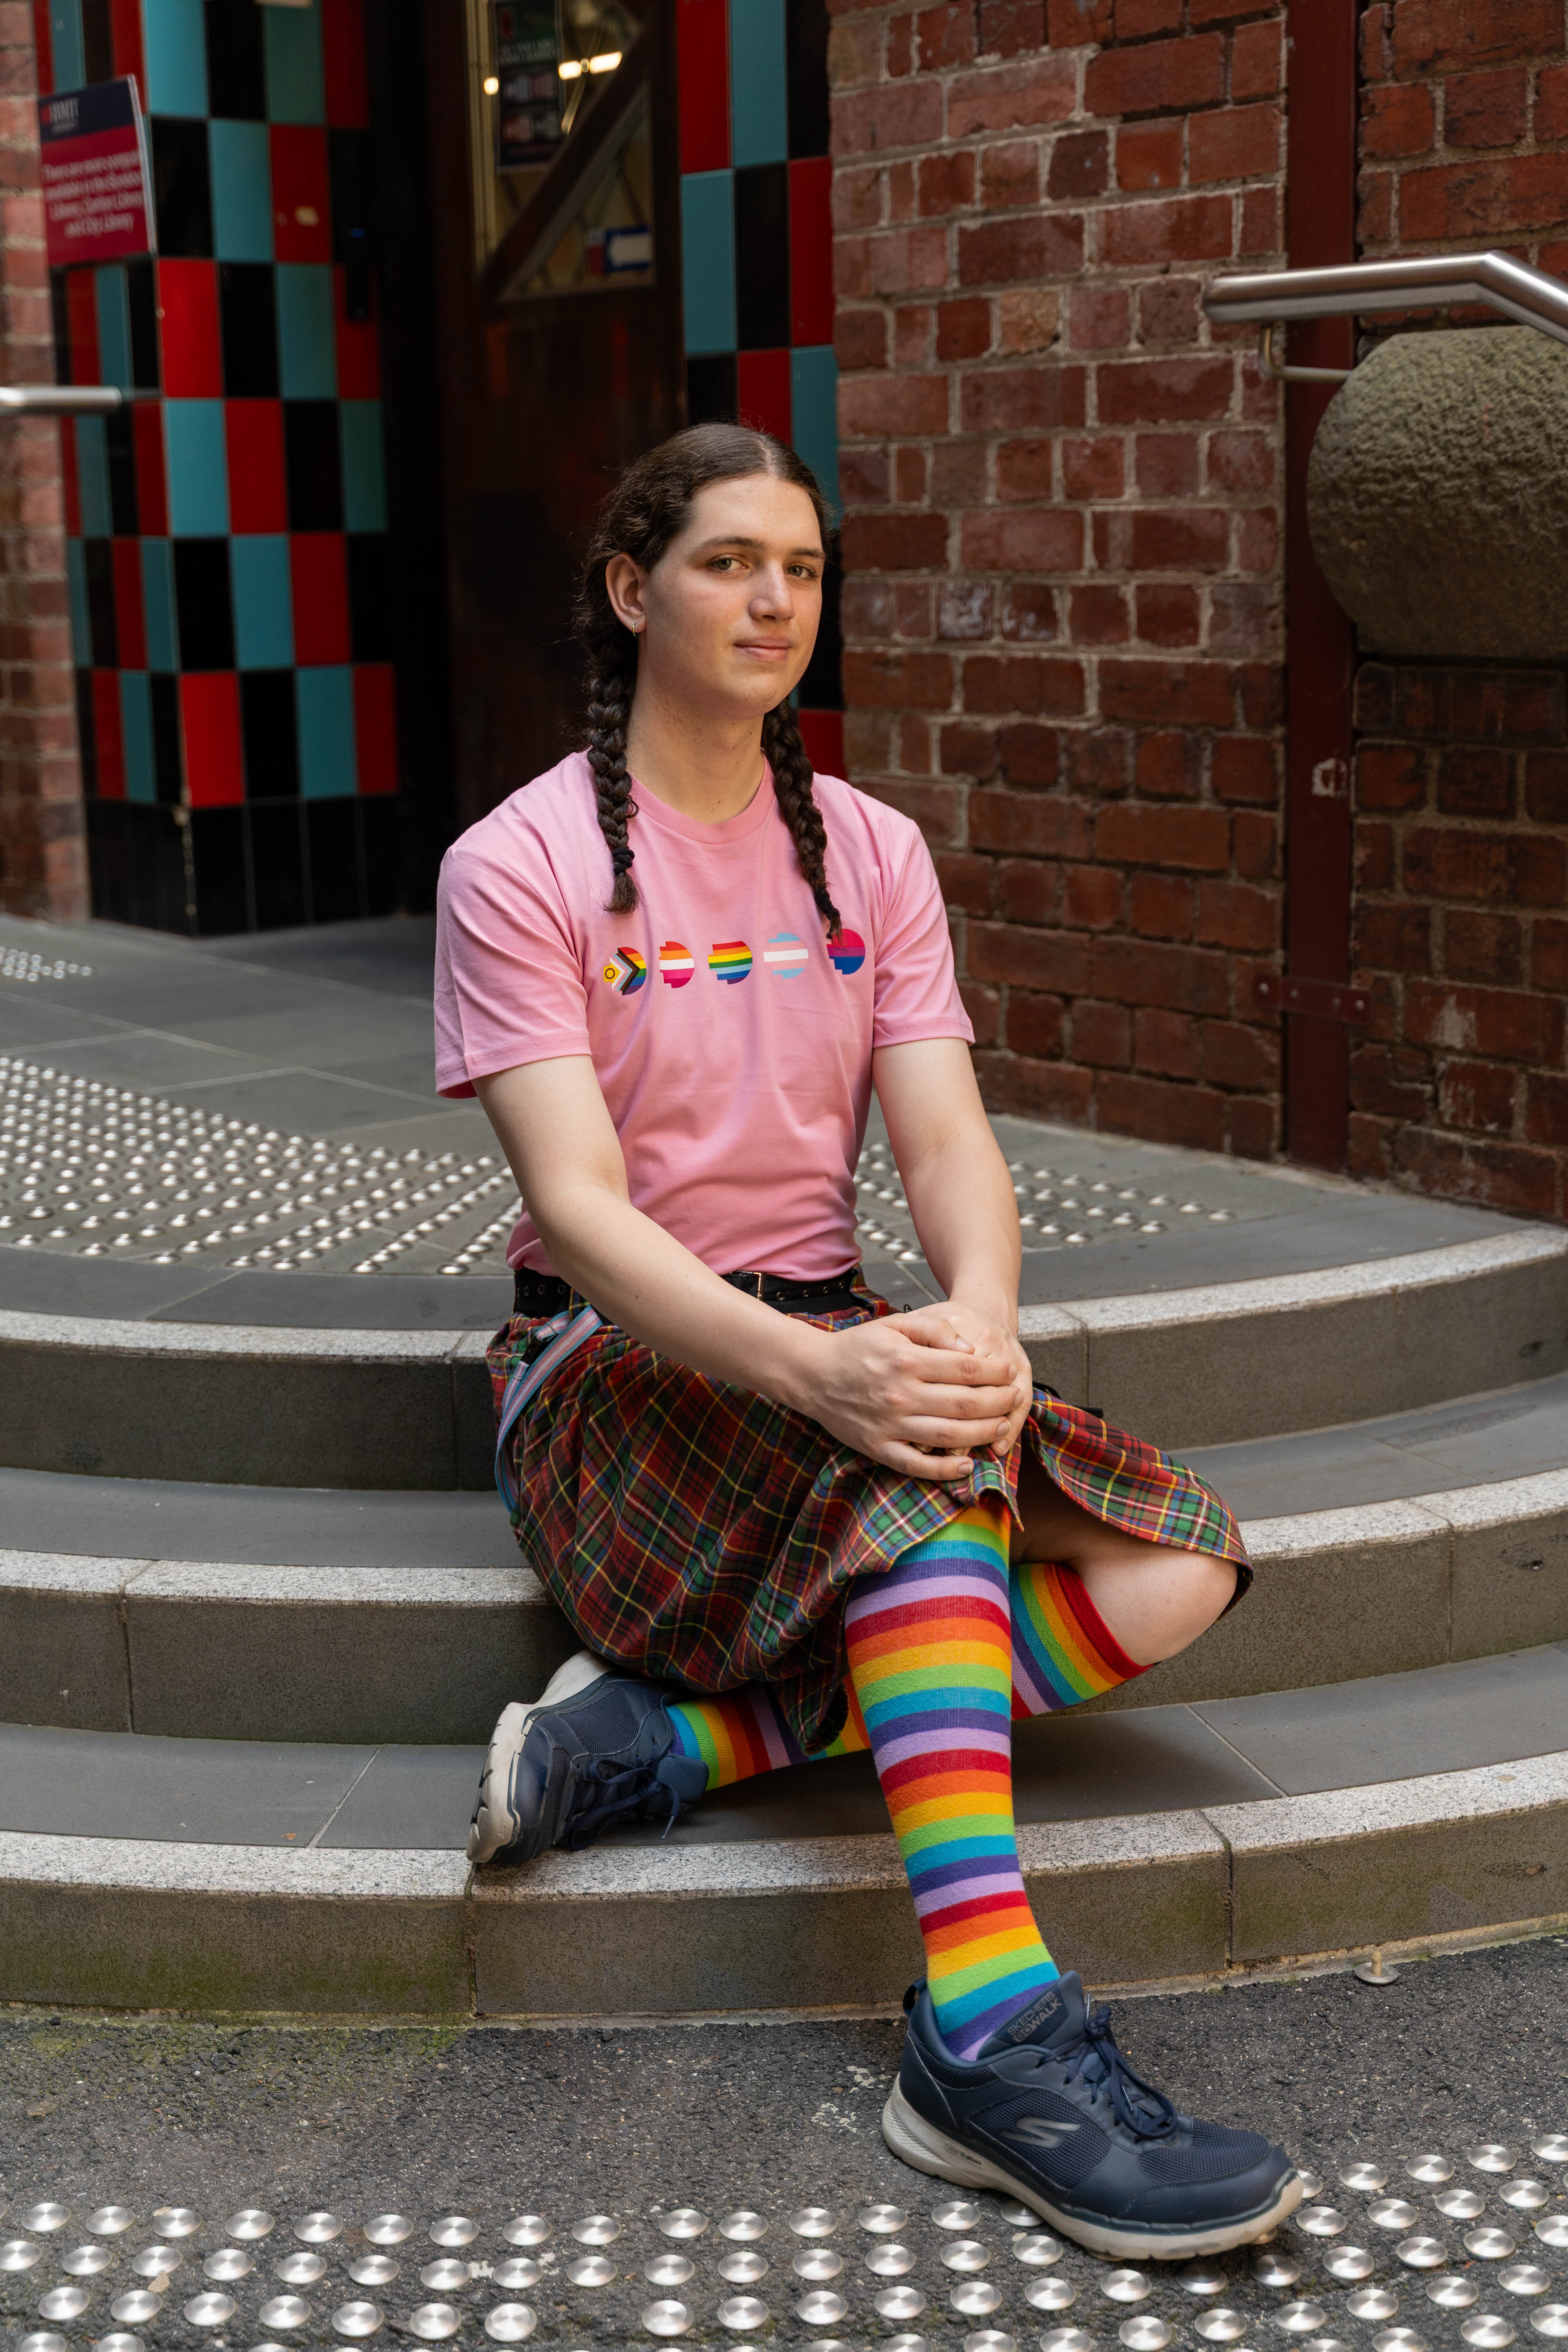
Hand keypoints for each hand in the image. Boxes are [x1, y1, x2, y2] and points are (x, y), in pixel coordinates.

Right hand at [792, 1305, 1030, 1482]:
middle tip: (1013, 1398)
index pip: (966, 1369)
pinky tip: (968, 1464)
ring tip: (1002, 1425)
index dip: (995, 1373)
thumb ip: (934, 1329)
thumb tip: (970, 1349)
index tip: (1008, 1372)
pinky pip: (917, 1465)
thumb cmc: (858, 1347)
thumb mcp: (895, 1324)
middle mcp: (899, 1394)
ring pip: (949, 1436)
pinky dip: (945, 1470)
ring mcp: (889, 1425)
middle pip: (964, 1404)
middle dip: (998, 1402)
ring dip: (983, 1433)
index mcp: (906, 1360)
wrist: (813, 1374)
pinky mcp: (878, 1448)